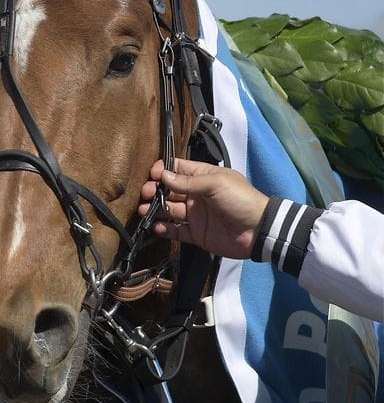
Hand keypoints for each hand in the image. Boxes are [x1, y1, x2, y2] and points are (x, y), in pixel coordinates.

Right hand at [137, 158, 268, 258]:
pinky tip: (156, 226)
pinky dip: (164, 229)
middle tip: (145, 194)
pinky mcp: (195, 233)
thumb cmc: (240, 199)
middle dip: (154, 191)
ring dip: (155, 209)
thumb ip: (187, 182)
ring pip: (168, 210)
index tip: (153, 175)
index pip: (177, 169)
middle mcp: (195, 195)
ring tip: (144, 211)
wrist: (258, 231)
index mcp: (202, 178)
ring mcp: (194, 215)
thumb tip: (163, 176)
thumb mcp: (216, 183)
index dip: (163, 170)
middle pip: (168, 190)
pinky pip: (175, 230)